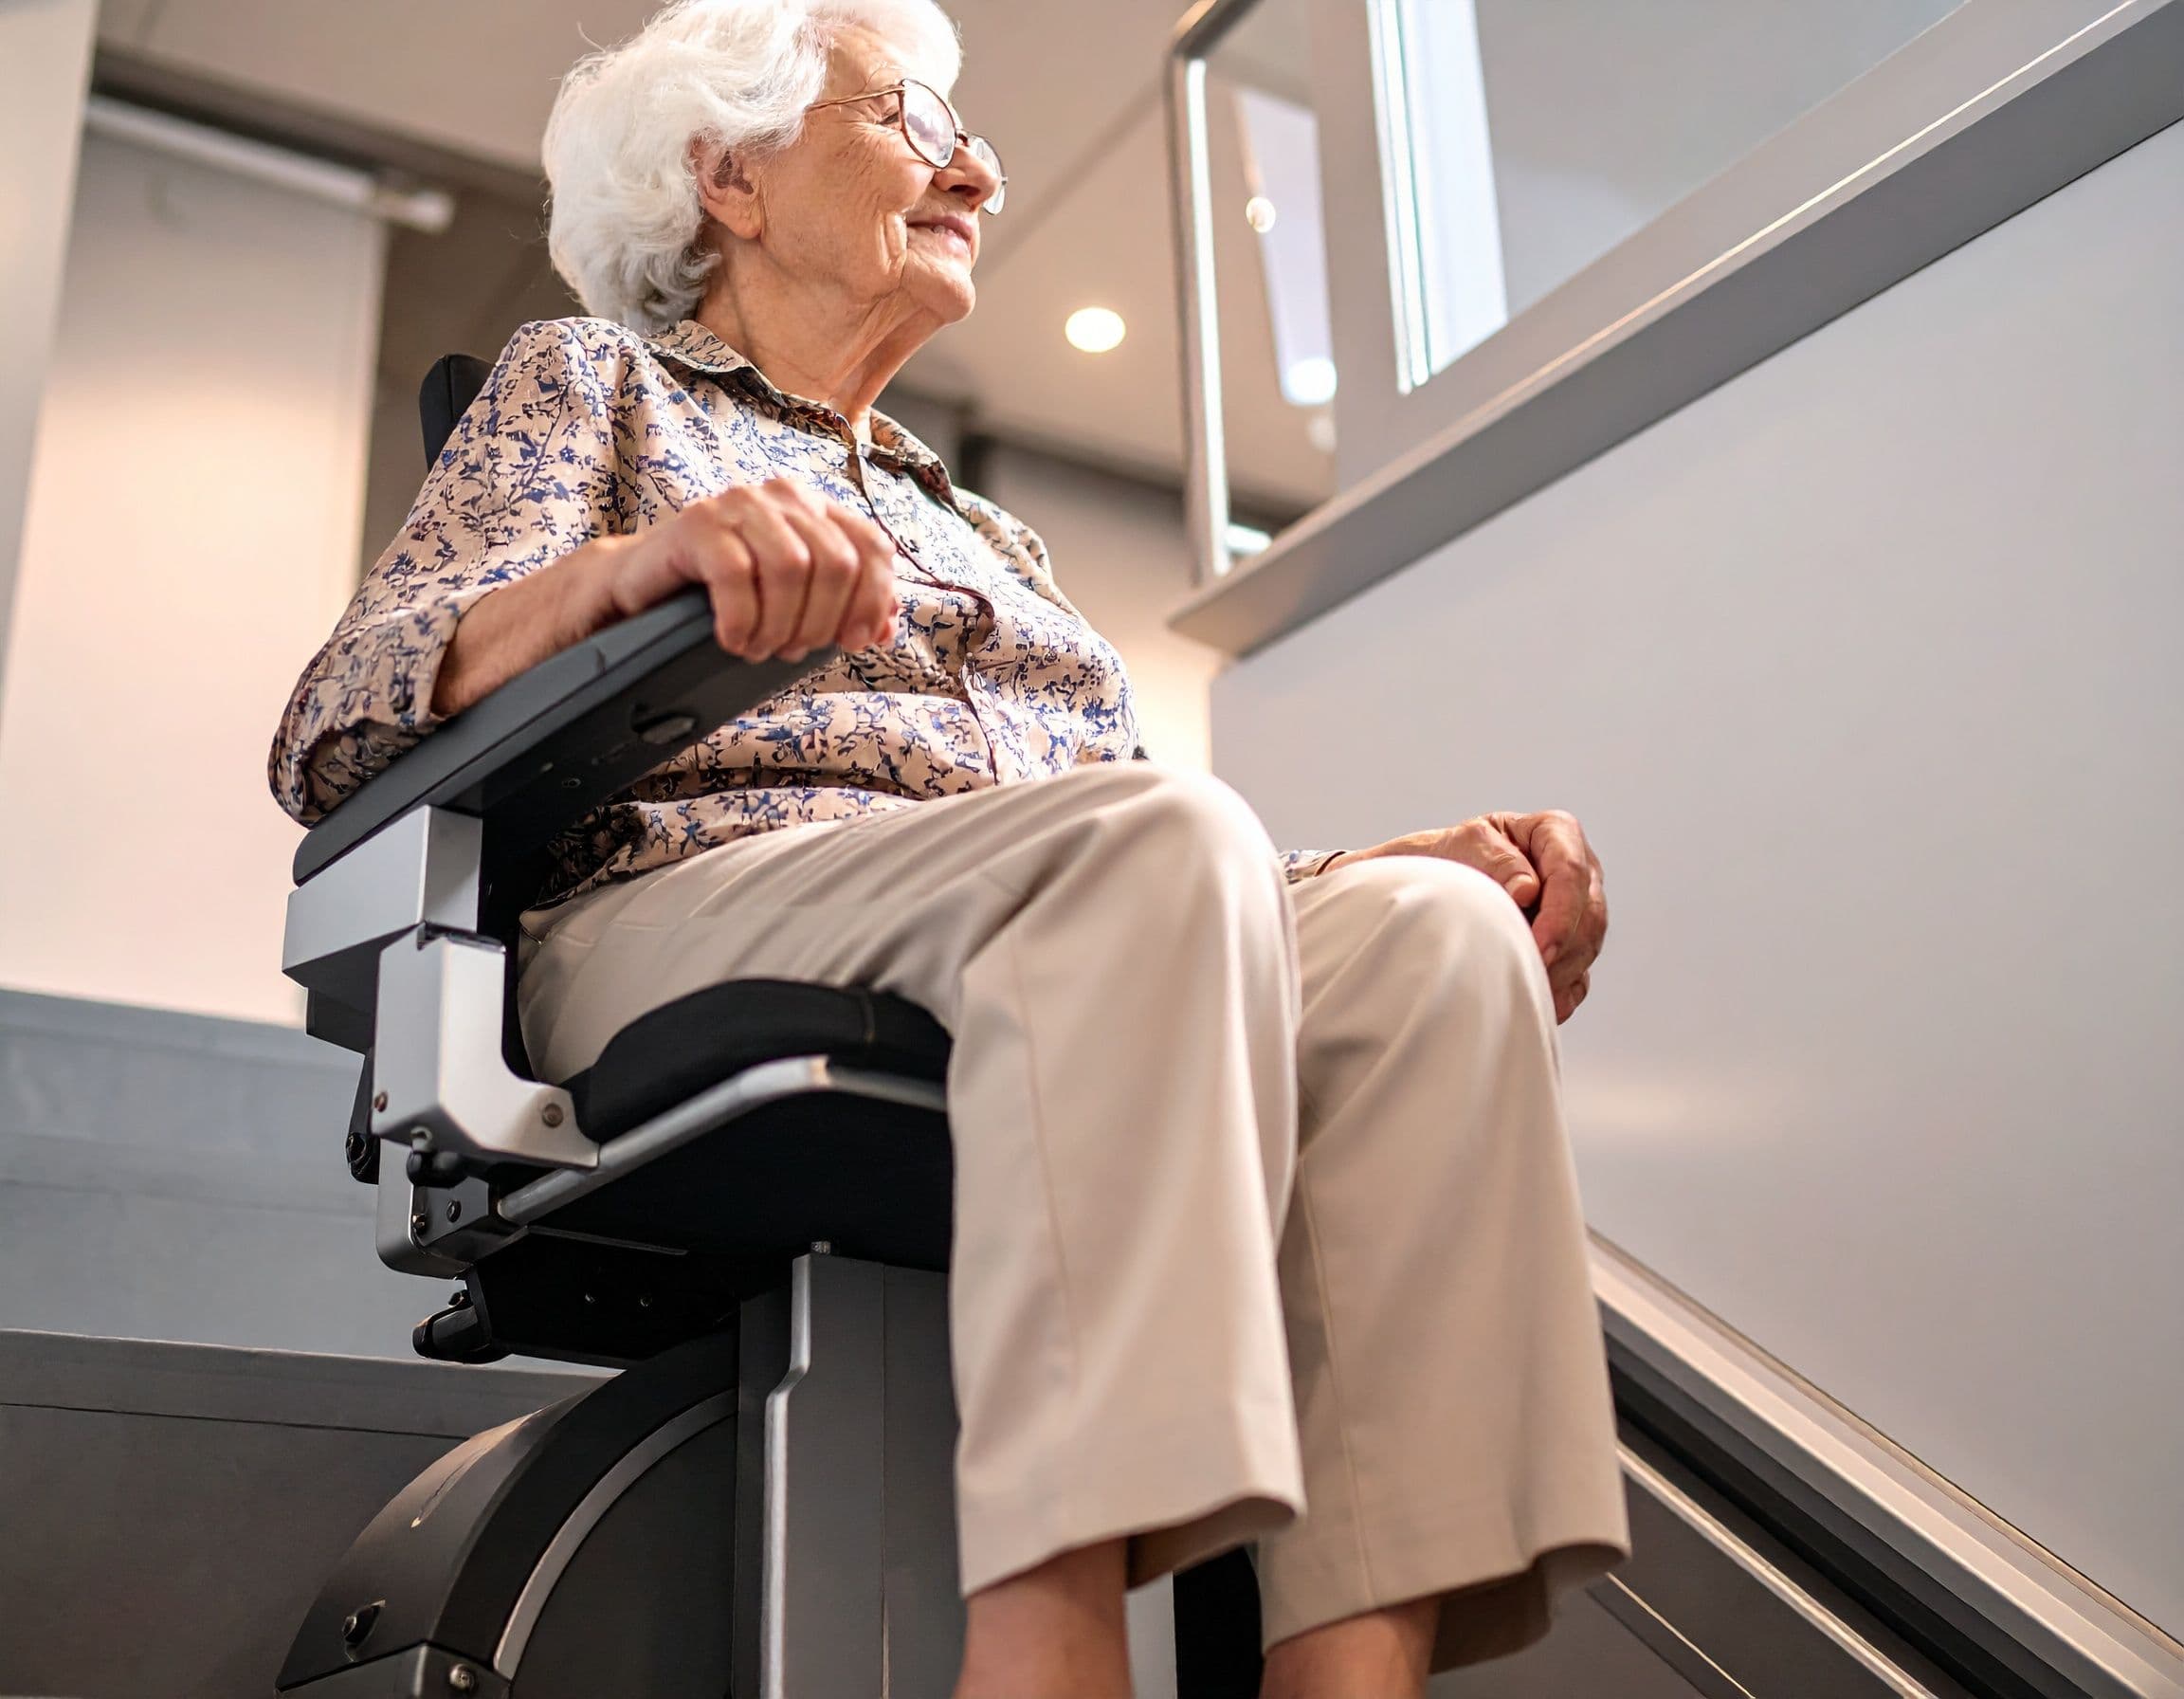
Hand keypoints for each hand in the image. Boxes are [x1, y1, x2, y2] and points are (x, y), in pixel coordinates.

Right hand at [579, 476, 898, 661]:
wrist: (642, 584)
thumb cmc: (723, 596)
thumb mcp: (792, 603)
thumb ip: (842, 608)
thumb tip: (888, 629)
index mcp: (815, 509)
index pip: (873, 548)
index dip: (872, 601)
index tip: (851, 643)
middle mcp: (782, 497)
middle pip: (836, 564)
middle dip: (820, 623)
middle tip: (789, 651)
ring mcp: (739, 503)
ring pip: (791, 568)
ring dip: (779, 625)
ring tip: (758, 648)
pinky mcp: (698, 523)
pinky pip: (737, 575)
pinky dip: (741, 621)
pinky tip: (731, 639)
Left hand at [1329, 812, 1606, 1022]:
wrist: (1427, 890)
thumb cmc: (1446, 861)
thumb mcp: (1460, 847)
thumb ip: (1494, 861)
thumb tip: (1528, 890)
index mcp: (1554, 832)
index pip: (1571, 872)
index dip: (1560, 914)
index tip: (1538, 947)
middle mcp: (1575, 869)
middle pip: (1589, 913)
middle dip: (1562, 949)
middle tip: (1530, 976)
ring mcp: (1578, 908)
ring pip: (1588, 946)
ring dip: (1560, 973)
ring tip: (1523, 989)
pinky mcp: (1570, 945)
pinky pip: (1579, 976)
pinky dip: (1560, 993)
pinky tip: (1537, 1003)